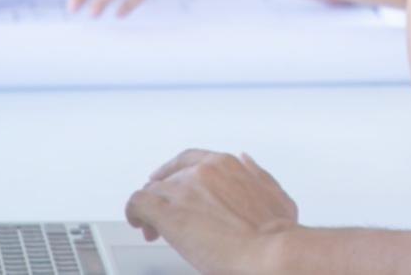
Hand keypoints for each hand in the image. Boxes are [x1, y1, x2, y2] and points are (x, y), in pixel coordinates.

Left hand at [125, 150, 297, 274]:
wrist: (269, 251)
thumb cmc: (276, 231)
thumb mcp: (275, 193)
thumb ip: (257, 173)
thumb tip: (245, 160)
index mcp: (225, 165)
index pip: (188, 160)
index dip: (174, 172)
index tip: (167, 182)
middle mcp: (202, 173)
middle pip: (168, 178)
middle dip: (166, 198)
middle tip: (165, 218)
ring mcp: (184, 192)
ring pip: (152, 191)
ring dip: (151, 210)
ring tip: (153, 230)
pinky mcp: (169, 214)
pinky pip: (138, 204)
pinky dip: (134, 212)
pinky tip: (138, 224)